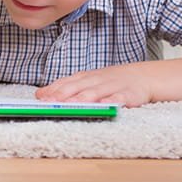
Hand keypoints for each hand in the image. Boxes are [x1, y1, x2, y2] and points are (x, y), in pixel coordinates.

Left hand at [36, 64, 152, 107]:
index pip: (65, 83)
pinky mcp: (129, 94)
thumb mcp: (85, 81)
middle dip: (63, 95)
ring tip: (73, 105)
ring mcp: (112, 86)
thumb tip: (39, 94)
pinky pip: (120, 98)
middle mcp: (96, 80)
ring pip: (96, 92)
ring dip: (84, 98)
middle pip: (77, 87)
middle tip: (51, 103)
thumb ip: (64, 87)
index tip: (41, 99)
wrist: (143, 76)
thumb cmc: (109, 82)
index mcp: (84, 77)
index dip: (53, 90)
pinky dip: (113, 101)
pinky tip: (106, 105)